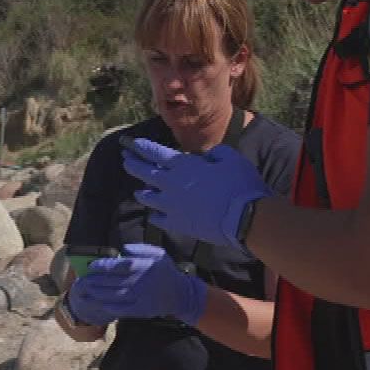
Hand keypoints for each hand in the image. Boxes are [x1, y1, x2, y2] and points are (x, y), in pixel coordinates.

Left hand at [66, 244, 209, 326]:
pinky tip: (99, 303)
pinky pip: (120, 309)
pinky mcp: (140, 310)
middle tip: (83, 280)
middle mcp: (138, 282)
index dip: (101, 266)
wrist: (180, 294)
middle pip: (111, 281)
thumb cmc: (166, 271)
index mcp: (142, 266)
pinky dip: (108, 306)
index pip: (116, 266)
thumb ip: (139, 249)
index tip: (91, 266)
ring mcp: (139, 297)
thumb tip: (122, 249)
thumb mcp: (157, 253)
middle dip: (94, 280)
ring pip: (112, 296)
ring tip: (87, 291)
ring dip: (97, 293)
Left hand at [120, 138, 269, 252]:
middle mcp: (172, 184)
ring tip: (138, 191)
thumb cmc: (239, 184)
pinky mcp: (178, 224)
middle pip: (145, 173)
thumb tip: (208, 157)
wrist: (244, 217)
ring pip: (148, 197)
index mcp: (183, 165)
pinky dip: (155, 216)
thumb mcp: (230, 157)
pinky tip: (154, 215)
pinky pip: (159, 219)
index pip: (155, 153)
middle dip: (133, 164)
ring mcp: (172, 206)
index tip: (130, 144)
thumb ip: (215, 153)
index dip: (141, 147)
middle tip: (125, 160)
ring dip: (142, 192)